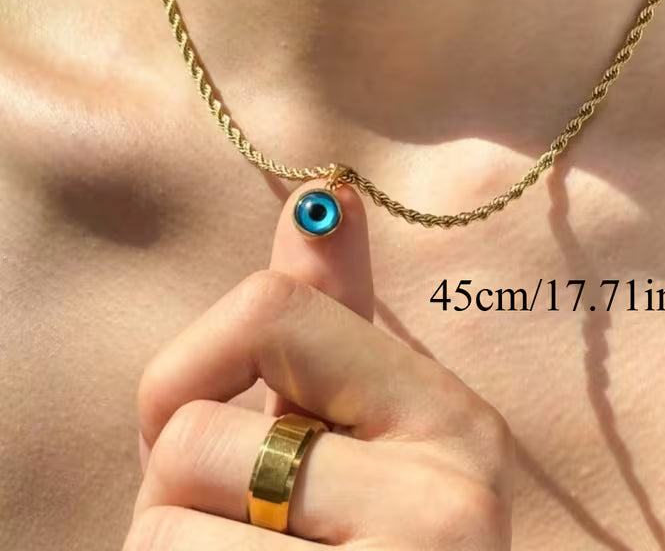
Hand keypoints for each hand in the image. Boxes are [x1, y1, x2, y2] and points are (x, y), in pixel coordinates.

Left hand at [124, 181, 514, 549]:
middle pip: (195, 443)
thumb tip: (320, 199)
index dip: (190, 373)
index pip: (269, 307)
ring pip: (163, 541)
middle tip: (255, 543)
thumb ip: (331, 319)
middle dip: (182, 503)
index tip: (202, 426)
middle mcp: (450, 498)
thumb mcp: (361, 436)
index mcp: (450, 419)